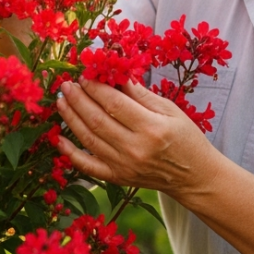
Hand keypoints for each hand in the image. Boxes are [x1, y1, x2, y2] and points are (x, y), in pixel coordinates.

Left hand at [54, 79, 222, 198]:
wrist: (194, 177)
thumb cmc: (186, 139)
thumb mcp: (170, 110)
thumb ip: (141, 95)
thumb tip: (116, 75)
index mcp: (151, 128)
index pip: (115, 104)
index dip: (96, 88)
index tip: (85, 75)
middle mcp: (135, 148)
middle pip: (98, 120)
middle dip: (78, 100)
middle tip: (66, 85)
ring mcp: (124, 166)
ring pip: (89, 139)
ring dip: (71, 119)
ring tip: (61, 101)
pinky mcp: (118, 178)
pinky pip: (89, 166)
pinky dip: (71, 153)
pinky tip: (58, 138)